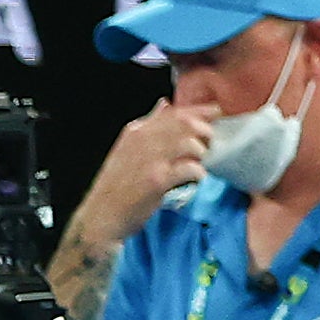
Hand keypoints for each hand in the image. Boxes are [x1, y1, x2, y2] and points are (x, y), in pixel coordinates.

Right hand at [82, 94, 219, 248]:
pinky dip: (198, 174)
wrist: (102, 215)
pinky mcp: (158, 180)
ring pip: (191, 144)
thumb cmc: (117, 185)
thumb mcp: (127, 147)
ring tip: (200, 164)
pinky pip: (190, 169)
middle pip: (186, 124)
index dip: (201, 111)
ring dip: (202, 155)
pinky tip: (195, 179)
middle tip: (210, 145)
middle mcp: (142, 140)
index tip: (216, 114)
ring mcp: (150, 160)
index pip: (175, 112)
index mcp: (136, 130)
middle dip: (205, 132)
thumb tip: (164, 104)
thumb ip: (148, 126)